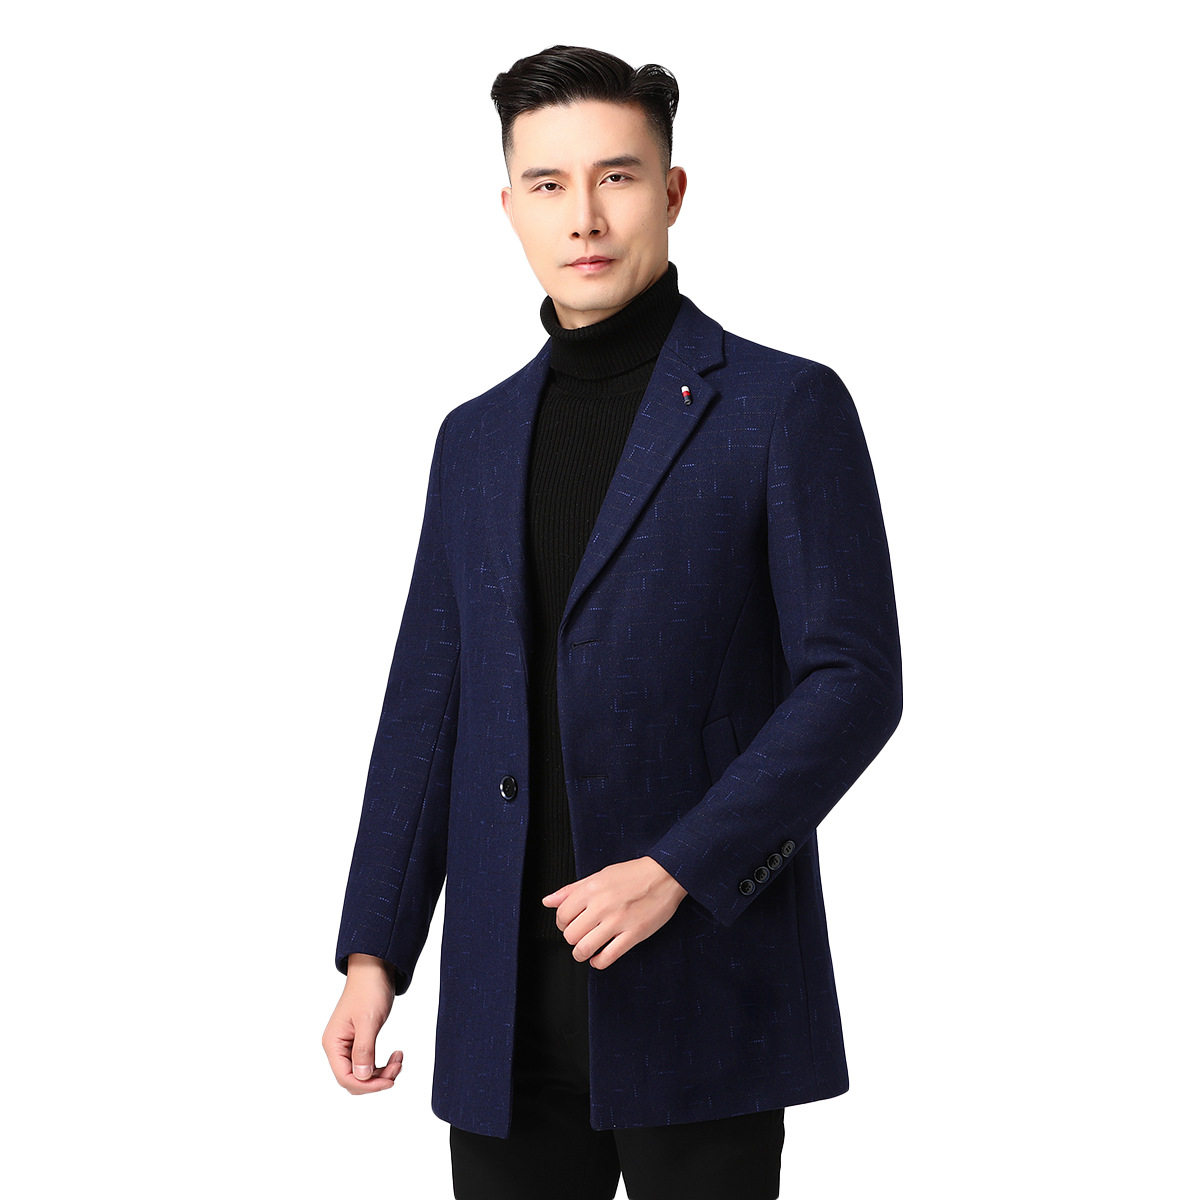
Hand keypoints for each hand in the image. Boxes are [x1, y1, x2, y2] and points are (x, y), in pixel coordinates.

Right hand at [321, 954, 403, 1094]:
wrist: (375, 969)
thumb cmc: (369, 990)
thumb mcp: (368, 1020)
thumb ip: (364, 1050)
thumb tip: (362, 1077)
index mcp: (334, 1043)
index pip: (345, 1078)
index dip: (367, 1085)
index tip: (390, 1080)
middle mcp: (337, 1047)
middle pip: (354, 1079)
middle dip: (377, 1079)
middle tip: (398, 1066)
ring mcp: (348, 1045)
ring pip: (363, 1073)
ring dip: (383, 1073)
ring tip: (399, 1059)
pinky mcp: (359, 1041)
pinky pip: (369, 1063)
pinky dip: (383, 1064)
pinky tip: (396, 1055)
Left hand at [542, 856, 687, 968]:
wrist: (665, 875)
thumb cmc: (633, 874)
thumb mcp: (599, 876)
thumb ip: (572, 890)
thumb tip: (548, 901)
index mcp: (591, 889)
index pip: (561, 915)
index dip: (562, 923)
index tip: (568, 924)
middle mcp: (602, 906)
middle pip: (570, 935)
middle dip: (572, 939)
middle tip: (579, 936)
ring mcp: (617, 922)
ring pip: (584, 948)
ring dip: (581, 954)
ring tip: (585, 950)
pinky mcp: (633, 934)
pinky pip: (608, 957)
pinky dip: (598, 962)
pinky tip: (599, 958)